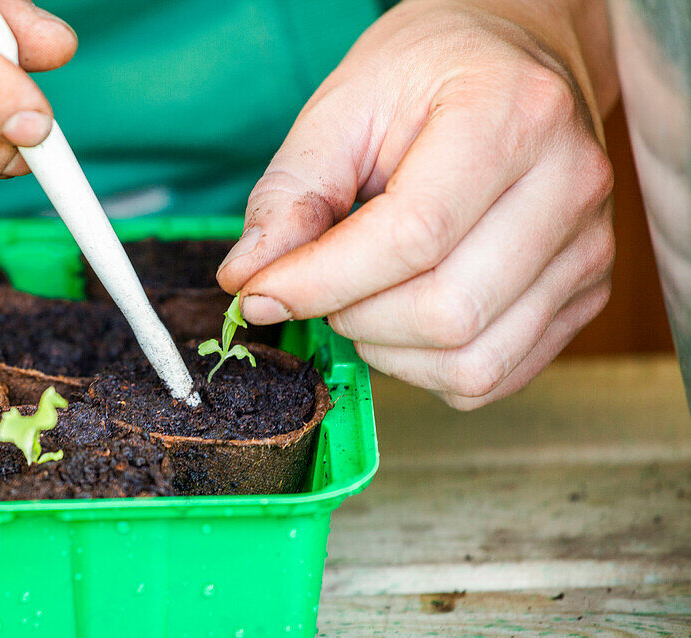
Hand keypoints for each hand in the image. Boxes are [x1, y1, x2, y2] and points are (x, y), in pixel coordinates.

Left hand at [217, 0, 617, 408]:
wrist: (514, 60)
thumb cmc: (423, 76)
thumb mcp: (339, 108)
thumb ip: (289, 194)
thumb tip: (248, 280)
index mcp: (511, 115)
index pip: (412, 238)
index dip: (321, 283)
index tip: (260, 292)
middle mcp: (569, 185)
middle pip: (447, 313)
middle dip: (354, 319)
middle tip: (320, 287)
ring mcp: (589, 247)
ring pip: (472, 362)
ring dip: (388, 353)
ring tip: (362, 300)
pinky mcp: (586, 293)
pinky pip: (493, 376)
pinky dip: (427, 370)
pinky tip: (402, 320)